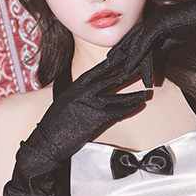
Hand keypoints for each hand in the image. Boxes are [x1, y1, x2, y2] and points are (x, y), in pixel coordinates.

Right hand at [17, 31, 155, 181]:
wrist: (47, 141)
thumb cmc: (55, 124)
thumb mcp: (65, 102)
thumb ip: (78, 93)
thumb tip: (89, 89)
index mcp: (77, 85)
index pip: (100, 69)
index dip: (115, 61)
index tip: (127, 54)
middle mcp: (85, 92)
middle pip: (112, 77)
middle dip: (129, 70)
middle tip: (143, 63)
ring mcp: (91, 104)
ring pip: (119, 94)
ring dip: (135, 92)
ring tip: (149, 88)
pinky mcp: (96, 119)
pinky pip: (118, 111)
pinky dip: (130, 107)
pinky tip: (140, 104)